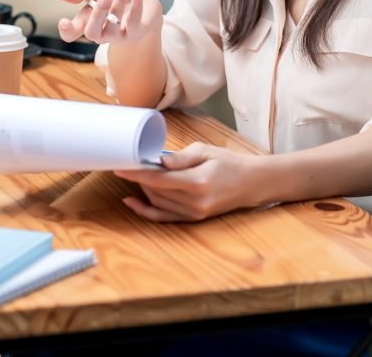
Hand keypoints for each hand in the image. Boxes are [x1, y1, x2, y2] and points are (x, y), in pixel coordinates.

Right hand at [58, 0, 162, 45]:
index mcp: (87, 19)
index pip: (71, 33)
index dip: (66, 31)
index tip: (64, 21)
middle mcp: (100, 31)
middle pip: (91, 33)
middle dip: (97, 16)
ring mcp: (118, 35)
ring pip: (112, 30)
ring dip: (117, 9)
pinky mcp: (135, 33)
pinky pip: (133, 26)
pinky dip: (135, 9)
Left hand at [114, 144, 266, 221]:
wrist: (250, 183)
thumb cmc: (228, 162)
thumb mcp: (206, 151)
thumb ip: (181, 158)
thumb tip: (158, 162)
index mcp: (197, 182)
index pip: (159, 180)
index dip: (137, 174)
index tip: (120, 166)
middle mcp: (194, 202)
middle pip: (156, 191)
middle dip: (139, 178)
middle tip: (129, 163)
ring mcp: (193, 213)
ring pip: (157, 202)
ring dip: (143, 189)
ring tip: (138, 173)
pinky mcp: (193, 219)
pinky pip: (164, 217)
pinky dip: (146, 210)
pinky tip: (132, 202)